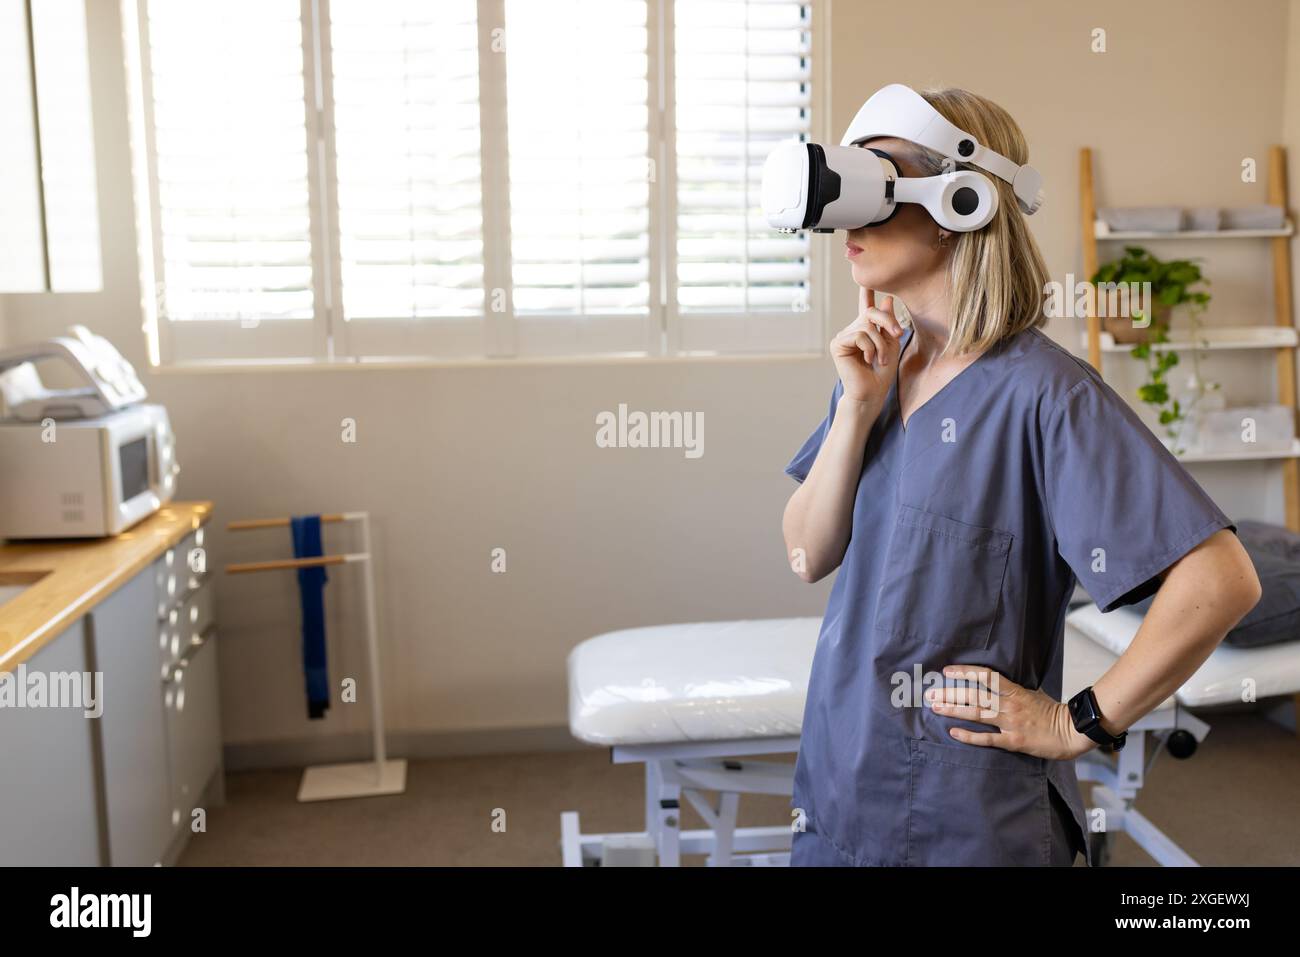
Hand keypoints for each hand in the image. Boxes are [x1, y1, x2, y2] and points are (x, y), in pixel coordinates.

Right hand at [830, 287, 904, 405]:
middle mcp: (852, 330)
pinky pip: (859, 335)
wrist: (871, 393)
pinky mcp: (837, 344)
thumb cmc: (882, 373)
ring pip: (867, 326)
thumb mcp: (891, 344)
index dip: (866, 293)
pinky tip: (867, 359)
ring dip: (880, 343)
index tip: (866, 280)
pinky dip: (869, 347)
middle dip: (888, 322)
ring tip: (880, 358)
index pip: (866, 308)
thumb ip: (889, 323)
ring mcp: (843, 337)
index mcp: (865, 330)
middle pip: (871, 313)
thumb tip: (887, 299)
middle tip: (898, 333)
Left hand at [925, 665, 1094, 760]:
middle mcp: (1010, 705)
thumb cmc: (1052, 711)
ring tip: (935, 707)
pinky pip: (987, 739)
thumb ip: (1013, 688)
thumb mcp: (1032, 692)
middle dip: (950, 694)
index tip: (947, 671)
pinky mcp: (1013, 742)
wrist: (1071, 732)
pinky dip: (969, 736)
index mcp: (1015, 691)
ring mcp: (1011, 723)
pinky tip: (953, 732)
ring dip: (954, 710)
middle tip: (930, 693)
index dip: (965, 672)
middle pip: (975, 696)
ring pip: (977, 714)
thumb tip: (994, 681)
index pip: (986, 676)